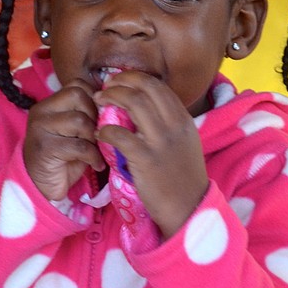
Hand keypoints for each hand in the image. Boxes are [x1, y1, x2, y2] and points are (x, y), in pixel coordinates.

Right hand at [24, 79, 103, 203]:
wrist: (42, 187)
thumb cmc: (64, 159)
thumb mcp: (76, 133)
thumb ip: (87, 116)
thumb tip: (115, 105)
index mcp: (49, 104)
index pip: (77, 84)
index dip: (95, 99)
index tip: (100, 119)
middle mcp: (41, 111)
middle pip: (78, 96)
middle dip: (95, 115)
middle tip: (98, 134)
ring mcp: (41, 129)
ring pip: (80, 120)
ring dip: (94, 137)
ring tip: (95, 150)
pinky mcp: (45, 149)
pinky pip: (79, 146)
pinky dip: (93, 156)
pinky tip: (96, 164)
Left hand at [95, 73, 208, 238]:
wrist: (189, 208)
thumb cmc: (183, 180)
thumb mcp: (185, 146)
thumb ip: (170, 126)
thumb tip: (148, 112)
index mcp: (184, 120)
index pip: (159, 86)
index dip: (136, 79)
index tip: (120, 82)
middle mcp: (175, 125)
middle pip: (145, 88)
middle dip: (121, 82)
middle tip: (105, 87)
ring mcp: (161, 141)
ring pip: (134, 103)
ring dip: (112, 98)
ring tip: (98, 102)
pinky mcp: (146, 159)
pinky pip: (121, 135)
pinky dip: (106, 130)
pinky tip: (99, 133)